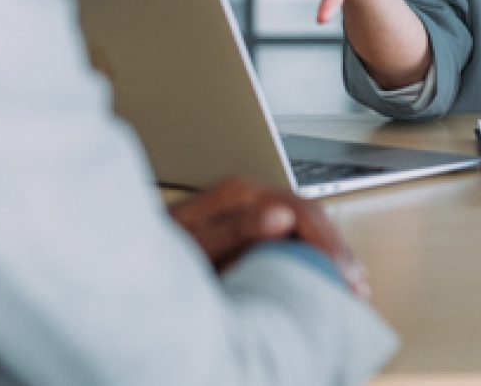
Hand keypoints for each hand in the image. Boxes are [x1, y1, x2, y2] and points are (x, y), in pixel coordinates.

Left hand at [169, 176, 369, 296]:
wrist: (125, 262)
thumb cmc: (151, 256)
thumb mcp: (193, 243)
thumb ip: (235, 228)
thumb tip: (281, 216)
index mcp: (241, 194)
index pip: (302, 211)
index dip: (327, 243)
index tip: (341, 273)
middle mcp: (250, 198)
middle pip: (311, 217)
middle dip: (336, 251)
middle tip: (355, 286)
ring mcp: (250, 212)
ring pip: (305, 228)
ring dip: (329, 256)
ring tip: (350, 286)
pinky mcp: (248, 230)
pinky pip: (291, 239)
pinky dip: (313, 259)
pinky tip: (326, 278)